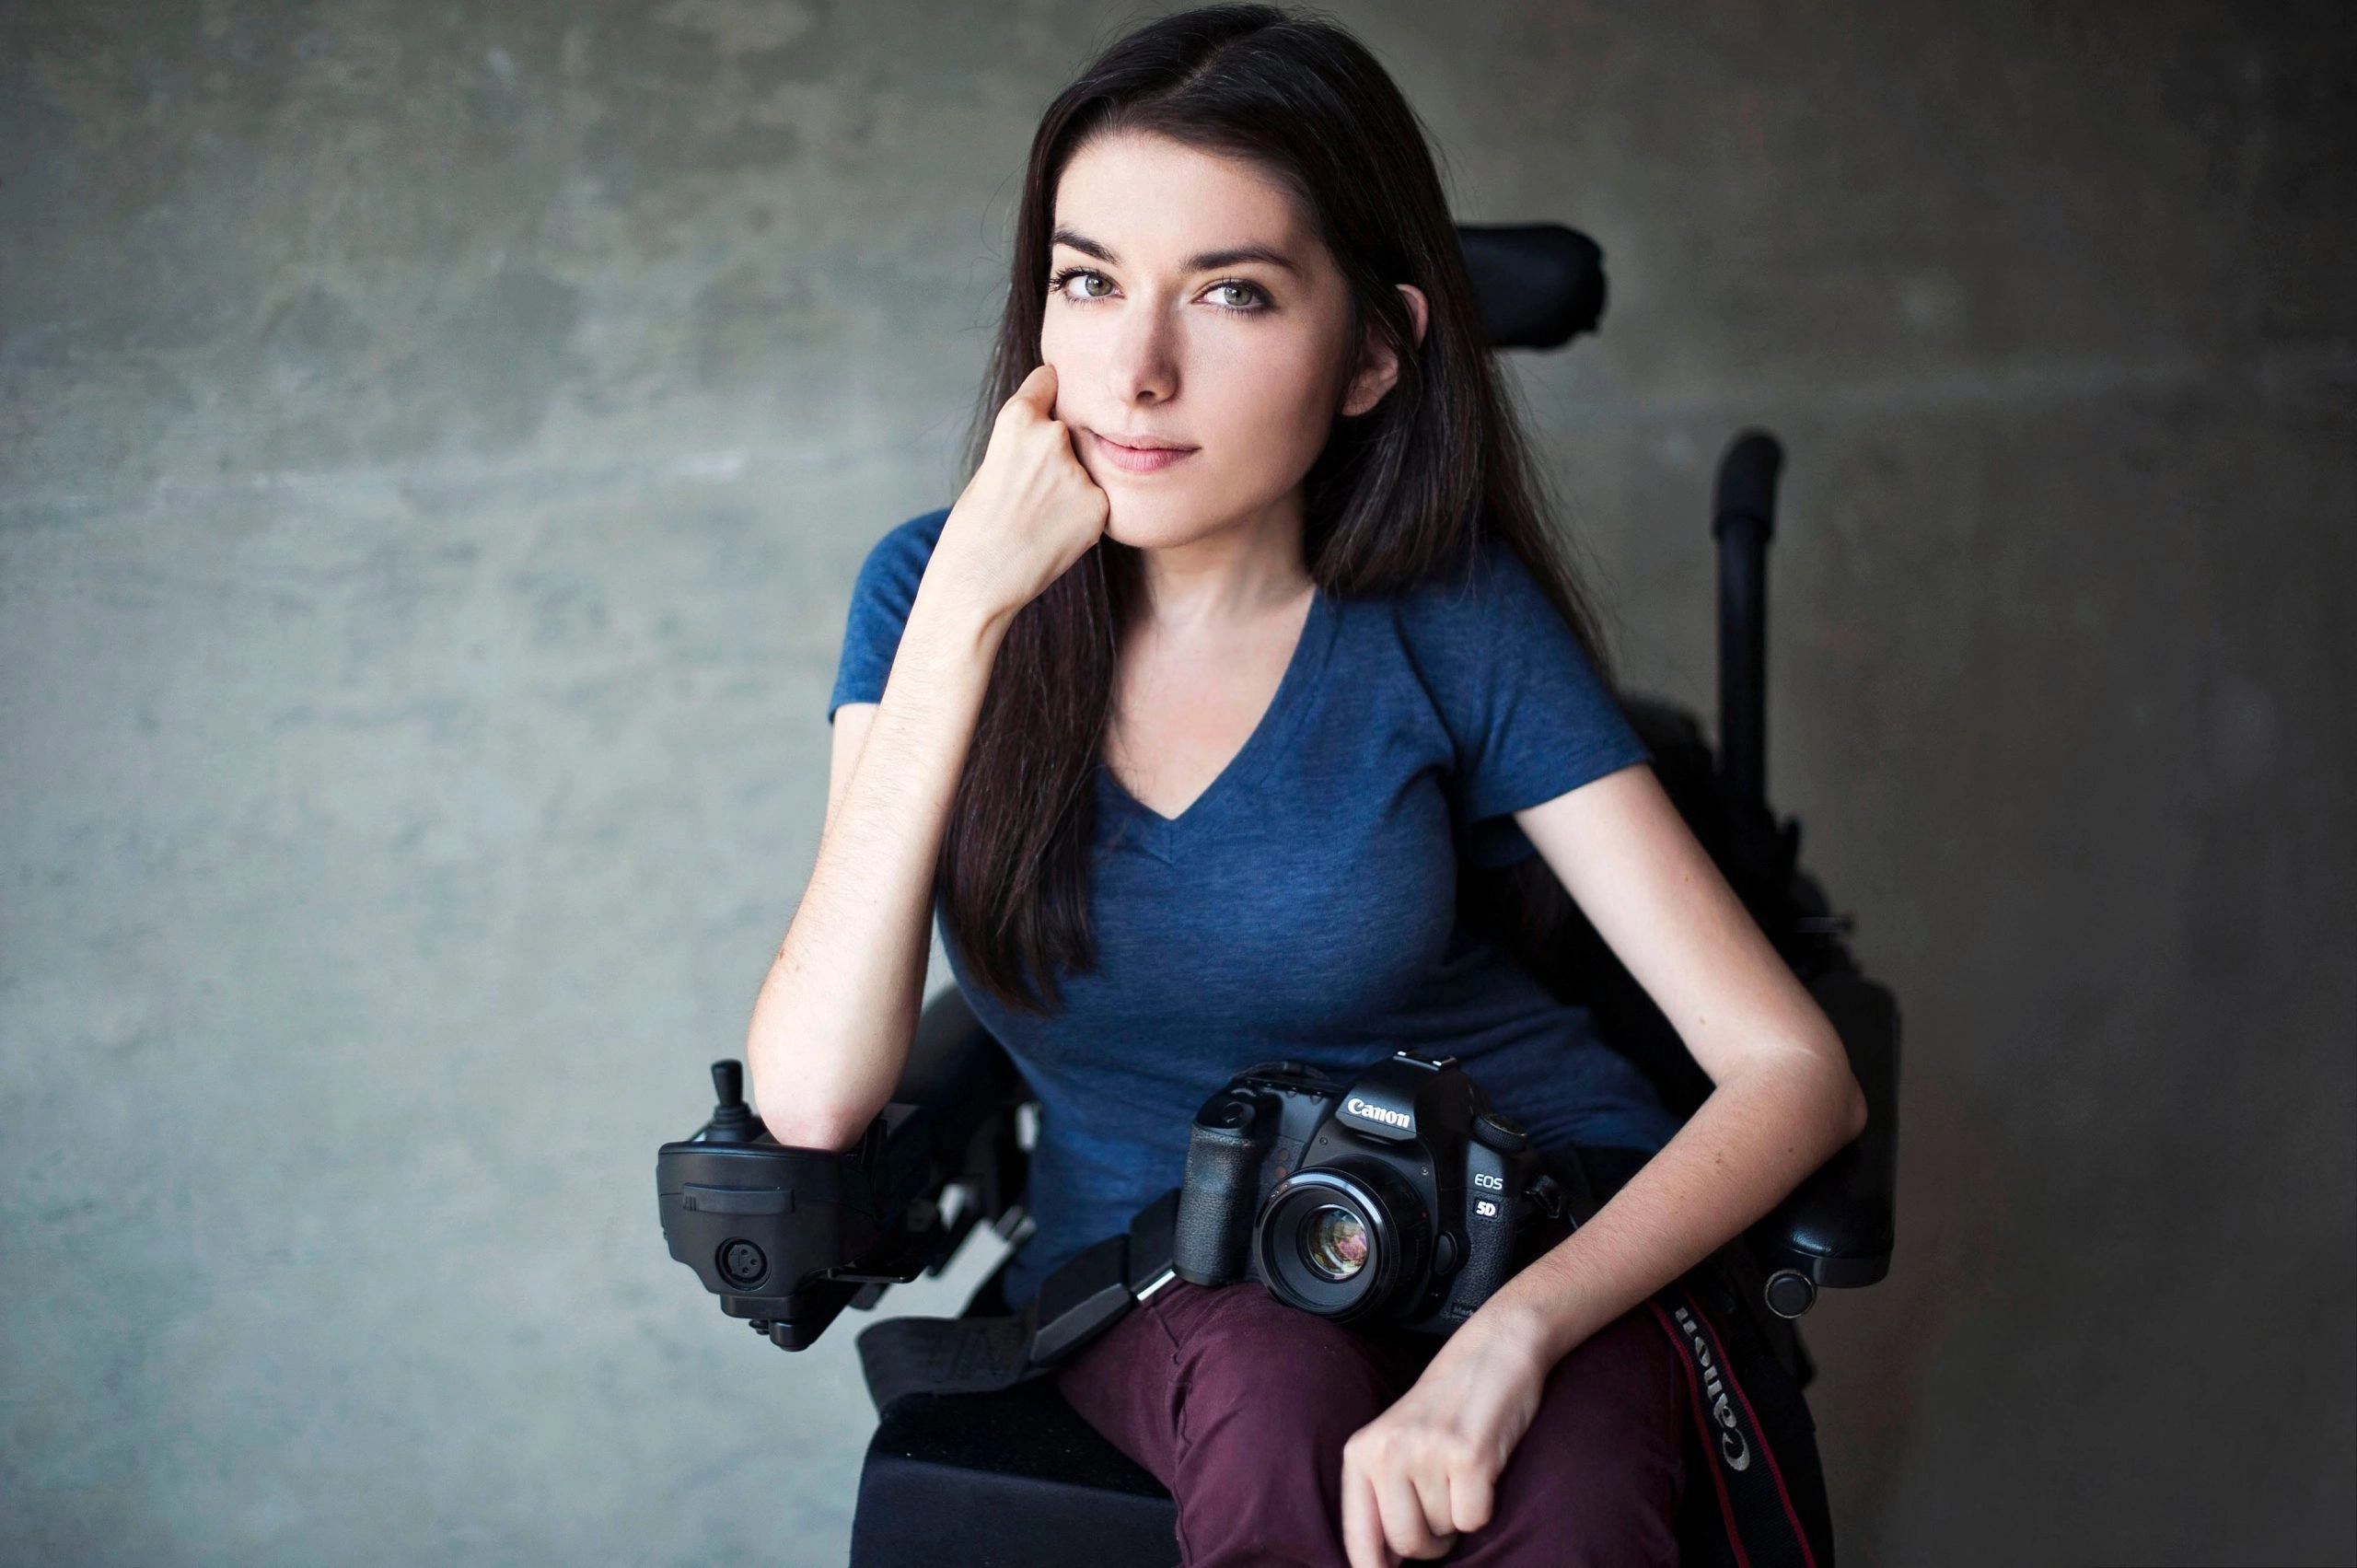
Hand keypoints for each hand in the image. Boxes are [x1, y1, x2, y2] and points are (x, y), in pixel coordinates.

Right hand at [928, 362, 1109, 627]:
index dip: (1046, 396)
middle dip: (1060, 451)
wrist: (978, 581)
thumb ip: (1028, 440)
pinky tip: (1054, 534)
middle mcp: (1053, 436)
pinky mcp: (1099, 505)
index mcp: (1018, 418)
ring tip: (1039, 518)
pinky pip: (1096, 500)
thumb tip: (1063, 430)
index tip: (1049, 402)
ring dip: (1072, 486)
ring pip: (1085, 467)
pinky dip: (1082, 515)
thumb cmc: (975, 526)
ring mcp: (1079, 471)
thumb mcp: (992, 462)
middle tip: (1031, 491)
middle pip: (1069, 430)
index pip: (1049, 380)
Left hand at [1340, 1312, 1556, 1566]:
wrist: (1493, 1352)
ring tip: (1462, 1472)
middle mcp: (1387, 1452)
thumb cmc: (1446, 1407)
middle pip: (1406, 1543)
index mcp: (1361, 1452)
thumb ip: (1383, 1494)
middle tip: (1444, 1510)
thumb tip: (1382, 1563)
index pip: (1358, 1537)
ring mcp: (1427, 1452)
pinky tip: (1483, 1471)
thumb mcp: (1397, 1442)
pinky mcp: (1468, 1456)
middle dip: (1431, 1543)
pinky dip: (1483, 1507)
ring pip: (1444, 1532)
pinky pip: (1474, 1520)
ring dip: (1459, 1515)